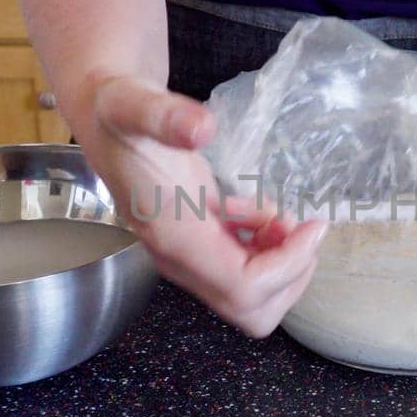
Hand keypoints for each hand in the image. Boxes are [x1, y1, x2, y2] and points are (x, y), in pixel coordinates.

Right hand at [77, 76, 327, 335]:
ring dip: (282, 264)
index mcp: (173, 236)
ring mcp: (189, 261)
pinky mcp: (199, 251)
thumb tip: (201, 129)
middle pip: (253, 310)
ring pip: (253, 301)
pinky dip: (267, 253)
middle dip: (291, 273)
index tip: (311, 224)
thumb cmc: (119, 116)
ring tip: (275, 215)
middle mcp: (179, 261)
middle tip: (298, 225)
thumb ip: (165, 116)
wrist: (105, 122)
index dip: (288, 264)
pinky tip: (255, 213)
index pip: (244, 286)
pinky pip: (244, 277)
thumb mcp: (136, 106)